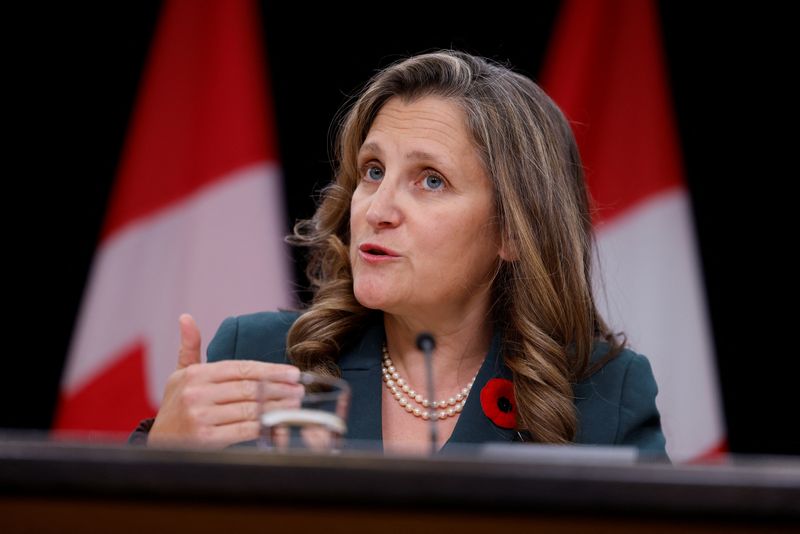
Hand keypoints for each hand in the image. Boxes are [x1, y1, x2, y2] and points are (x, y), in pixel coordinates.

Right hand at [147, 313, 302, 448]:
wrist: (158, 443)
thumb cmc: (176, 406)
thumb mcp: (180, 374)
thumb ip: (189, 347)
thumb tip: (186, 317)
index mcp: (195, 374)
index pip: (242, 368)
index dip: (271, 370)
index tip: (293, 373)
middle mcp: (197, 392)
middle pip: (249, 387)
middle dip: (280, 388)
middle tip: (300, 389)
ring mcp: (200, 416)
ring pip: (250, 408)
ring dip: (277, 407)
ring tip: (295, 405)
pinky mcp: (205, 438)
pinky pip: (243, 430)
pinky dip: (264, 427)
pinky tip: (278, 424)